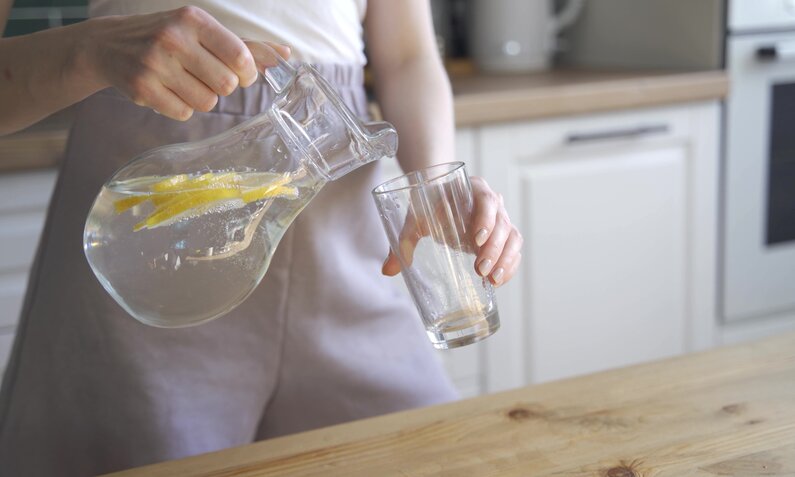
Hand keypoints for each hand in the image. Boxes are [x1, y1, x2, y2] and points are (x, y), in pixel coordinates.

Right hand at [82, 6, 289, 120]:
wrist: (108, 45)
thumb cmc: (167, 37)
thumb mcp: (203, 32)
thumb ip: (245, 46)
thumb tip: (284, 56)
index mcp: (194, 19)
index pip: (241, 58)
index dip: (246, 74)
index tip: (237, 73)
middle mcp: (174, 38)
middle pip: (226, 85)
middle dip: (221, 87)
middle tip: (204, 77)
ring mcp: (156, 64)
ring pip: (206, 103)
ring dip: (201, 98)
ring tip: (183, 82)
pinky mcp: (143, 88)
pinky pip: (183, 114)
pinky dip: (180, 108)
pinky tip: (166, 91)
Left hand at [382, 176, 522, 286]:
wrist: (437, 198)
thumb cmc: (428, 206)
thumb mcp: (416, 219)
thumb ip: (404, 240)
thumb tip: (388, 271)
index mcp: (473, 188)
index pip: (487, 200)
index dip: (485, 219)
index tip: (475, 239)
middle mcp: (492, 202)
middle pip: (502, 223)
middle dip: (494, 248)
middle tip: (481, 268)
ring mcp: (500, 220)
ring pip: (512, 238)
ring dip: (505, 260)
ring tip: (492, 280)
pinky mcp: (503, 237)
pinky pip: (514, 251)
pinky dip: (510, 266)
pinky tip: (498, 281)